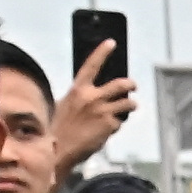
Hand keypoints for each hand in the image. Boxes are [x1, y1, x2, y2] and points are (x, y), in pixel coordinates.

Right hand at [57, 38, 137, 173]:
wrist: (58, 149)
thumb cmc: (58, 129)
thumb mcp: (65, 105)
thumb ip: (79, 97)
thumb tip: (89, 92)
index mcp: (78, 90)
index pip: (92, 65)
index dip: (102, 52)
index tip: (112, 43)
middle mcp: (92, 97)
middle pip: (121, 84)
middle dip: (131, 84)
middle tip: (133, 87)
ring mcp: (103, 111)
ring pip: (128, 103)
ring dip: (130, 105)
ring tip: (127, 108)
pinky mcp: (110, 124)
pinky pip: (120, 122)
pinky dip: (117, 125)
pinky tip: (107, 130)